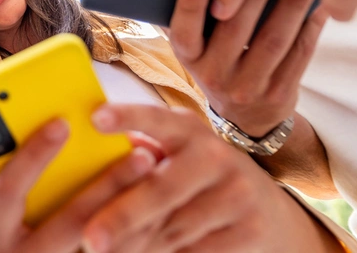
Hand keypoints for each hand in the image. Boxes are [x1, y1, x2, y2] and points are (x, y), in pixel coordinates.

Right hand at [0, 119, 157, 252]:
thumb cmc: (2, 241)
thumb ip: (14, 186)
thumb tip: (55, 133)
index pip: (9, 190)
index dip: (33, 156)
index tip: (61, 123)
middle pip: (70, 221)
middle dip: (108, 186)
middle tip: (141, 154)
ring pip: (99, 247)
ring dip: (132, 211)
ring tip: (156, 180)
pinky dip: (137, 237)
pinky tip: (157, 213)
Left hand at [85, 104, 340, 252]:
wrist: (267, 208)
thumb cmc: (197, 174)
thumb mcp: (177, 152)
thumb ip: (143, 152)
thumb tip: (93, 158)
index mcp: (187, 130)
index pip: (156, 119)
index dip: (128, 117)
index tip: (96, 118)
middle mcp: (214, 156)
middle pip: (161, 190)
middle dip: (122, 216)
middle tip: (89, 239)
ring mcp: (236, 194)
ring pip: (174, 229)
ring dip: (136, 246)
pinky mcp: (250, 229)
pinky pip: (195, 252)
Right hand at [167, 0, 326, 136]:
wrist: (246, 118)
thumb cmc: (218, 65)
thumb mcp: (196, 49)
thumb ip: (192, 18)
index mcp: (189, 59)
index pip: (184, 32)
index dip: (189, 5)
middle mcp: (214, 76)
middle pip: (236, 28)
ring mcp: (248, 88)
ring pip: (273, 39)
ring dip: (291, 2)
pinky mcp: (279, 93)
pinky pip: (298, 53)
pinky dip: (310, 24)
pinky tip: (318, 1)